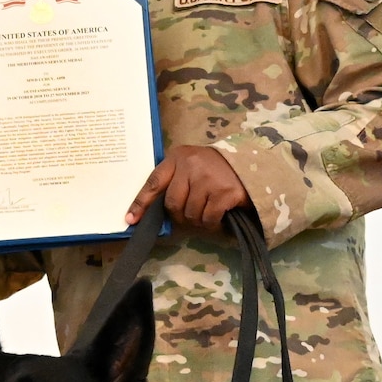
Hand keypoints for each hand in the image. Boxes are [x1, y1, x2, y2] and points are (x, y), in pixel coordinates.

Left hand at [126, 145, 251, 232]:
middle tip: (191, 213)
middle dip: (180, 215)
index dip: (141, 203)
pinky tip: (218, 215)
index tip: (131, 219)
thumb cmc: (214, 169)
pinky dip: (211, 223)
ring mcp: (208, 178)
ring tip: (207, 210)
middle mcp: (191, 165)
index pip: (154, 182)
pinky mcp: (224, 192)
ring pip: (190, 214)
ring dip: (197, 220)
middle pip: (172, 204)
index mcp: (177, 157)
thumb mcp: (190, 166)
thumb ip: (173, 181)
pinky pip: (208, 219)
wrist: (250, 165)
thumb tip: (152, 211)